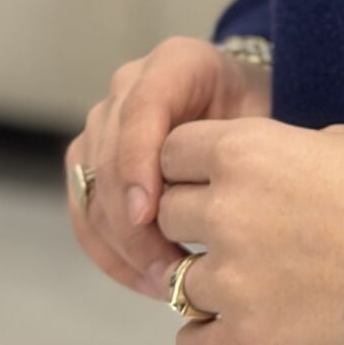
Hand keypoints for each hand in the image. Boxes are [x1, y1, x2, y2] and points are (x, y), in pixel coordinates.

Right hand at [65, 36, 274, 304]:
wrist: (241, 108)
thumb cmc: (256, 114)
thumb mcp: (258, 119)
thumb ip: (234, 148)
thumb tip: (209, 203)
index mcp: (175, 61)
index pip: (142, 108)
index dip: (138, 162)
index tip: (147, 215)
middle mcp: (129, 85)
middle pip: (109, 155)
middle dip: (132, 221)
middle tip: (168, 270)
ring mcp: (104, 121)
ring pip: (91, 188)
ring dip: (121, 245)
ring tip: (165, 283)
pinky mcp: (89, 159)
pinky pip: (85, 209)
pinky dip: (110, 251)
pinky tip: (145, 279)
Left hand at [152, 115, 343, 344]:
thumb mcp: (332, 141)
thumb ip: (273, 153)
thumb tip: (253, 168)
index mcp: (245, 150)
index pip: (171, 150)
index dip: (190, 164)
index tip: (211, 176)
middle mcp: (226, 209)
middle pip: (167, 213)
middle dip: (195, 219)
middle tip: (235, 228)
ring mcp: (232, 279)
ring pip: (177, 280)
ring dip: (208, 278)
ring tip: (250, 277)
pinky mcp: (247, 337)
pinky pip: (189, 342)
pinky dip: (208, 335)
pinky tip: (236, 321)